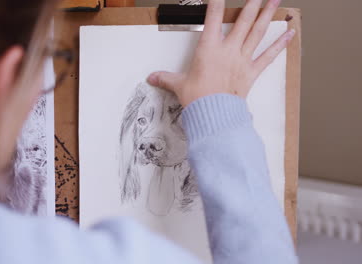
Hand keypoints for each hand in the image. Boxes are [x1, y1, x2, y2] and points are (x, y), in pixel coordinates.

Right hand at [147, 0, 294, 106]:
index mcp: (209, 49)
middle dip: (251, 3)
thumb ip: (166, 78)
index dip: (216, 2)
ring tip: (274, 0)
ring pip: (257, 32)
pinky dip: (280, 44)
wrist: (213, 114)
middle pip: (243, 20)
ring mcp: (242, 60)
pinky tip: (290, 34)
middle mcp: (228, 50)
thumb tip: (153, 77)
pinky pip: (268, 56)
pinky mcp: (251, 72)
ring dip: (267, 14)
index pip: (213, 17)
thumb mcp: (179, 85)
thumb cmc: (198, 99)